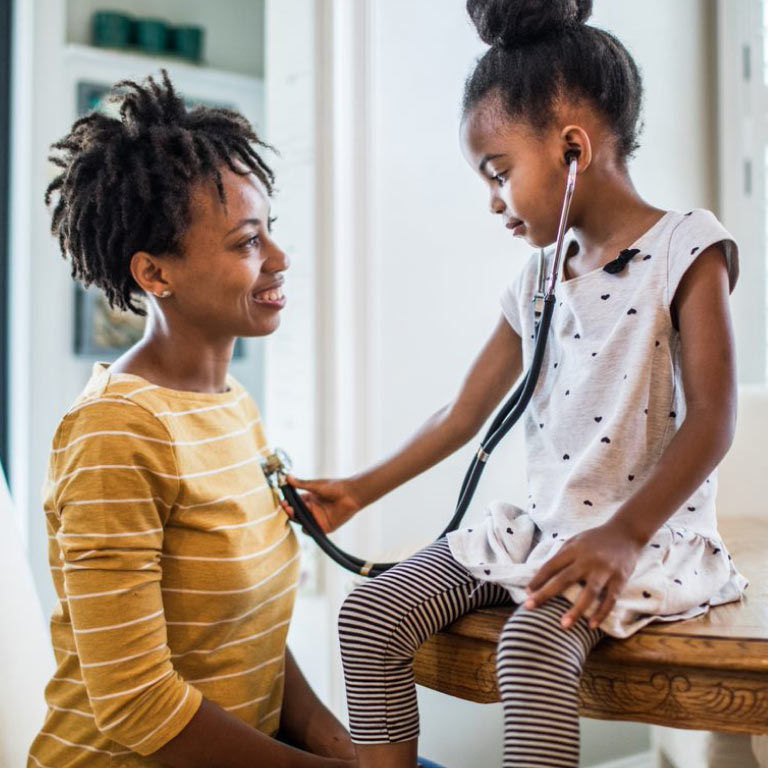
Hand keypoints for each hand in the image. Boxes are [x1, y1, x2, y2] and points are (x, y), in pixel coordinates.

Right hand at [282, 476, 362, 533]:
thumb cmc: (335, 487)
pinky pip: (311, 531)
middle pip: (296, 513)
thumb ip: (301, 484)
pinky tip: (303, 524)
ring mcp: (318, 519)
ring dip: (296, 519)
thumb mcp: (315, 485)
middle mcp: (312, 509)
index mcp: (310, 499)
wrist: (350, 494)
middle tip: (286, 507)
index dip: (288, 503)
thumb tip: (287, 477)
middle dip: (289, 511)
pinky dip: (306, 529)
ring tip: (292, 512)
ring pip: (301, 522)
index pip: (295, 503)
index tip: (282, 501)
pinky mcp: (324, 527)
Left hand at [524, 521, 643, 629]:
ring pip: (589, 592)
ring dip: (576, 610)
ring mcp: (604, 570)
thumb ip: (562, 555)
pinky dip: (601, 613)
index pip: (551, 565)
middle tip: (529, 607)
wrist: (626, 532)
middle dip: (545, 594)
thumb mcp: (576, 541)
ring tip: (563, 625)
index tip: (527, 592)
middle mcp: (588, 559)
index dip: (538, 579)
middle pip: (564, 579)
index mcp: (574, 549)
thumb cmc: (596, 539)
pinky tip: (591, 625)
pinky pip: (610, 599)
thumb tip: (542, 574)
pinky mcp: (620, 579)